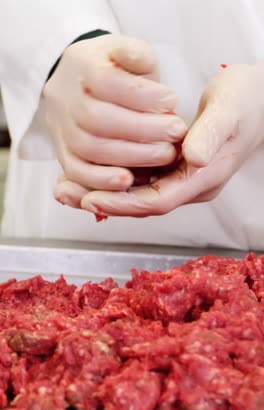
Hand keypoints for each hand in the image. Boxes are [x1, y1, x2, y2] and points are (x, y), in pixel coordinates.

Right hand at [44, 34, 186, 198]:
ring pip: (90, 148)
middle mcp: (66, 100)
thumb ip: (136, 54)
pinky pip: (76, 172)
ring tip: (166, 155)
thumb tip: (143, 60)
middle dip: (143, 129)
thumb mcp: (124, 51)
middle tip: (177, 132)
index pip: (107, 81)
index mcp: (81, 67)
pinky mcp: (63, 154)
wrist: (77, 85)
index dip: (142, 94)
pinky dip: (101, 180)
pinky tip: (129, 182)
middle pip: (98, 119)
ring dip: (131, 155)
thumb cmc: (113, 70)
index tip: (173, 101)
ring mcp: (62, 130)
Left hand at [69, 63, 263, 216]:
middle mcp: (189, 184)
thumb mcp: (231, 111)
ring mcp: (178, 176)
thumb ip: (211, 135)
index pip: (159, 201)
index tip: (91, 198)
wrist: (256, 99)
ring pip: (134, 192)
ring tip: (64, 186)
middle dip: (103, 200)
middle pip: (140, 203)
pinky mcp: (169, 165)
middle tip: (65, 193)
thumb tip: (192, 156)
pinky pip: (136, 178)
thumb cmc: (246, 102)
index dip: (124, 203)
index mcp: (204, 179)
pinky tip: (84, 172)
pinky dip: (110, 176)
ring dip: (100, 191)